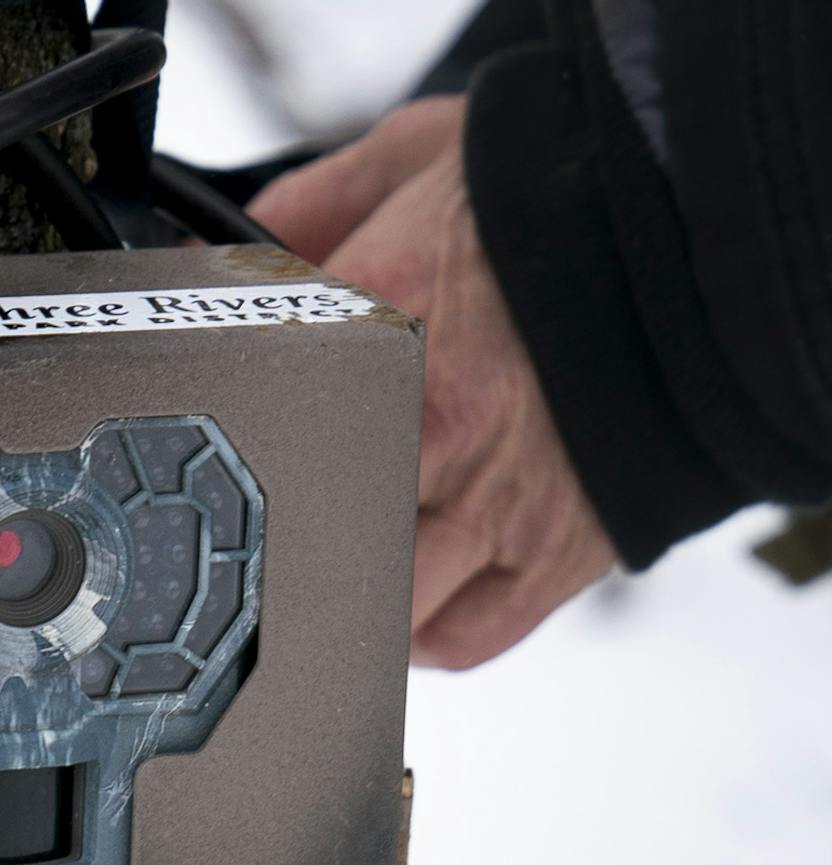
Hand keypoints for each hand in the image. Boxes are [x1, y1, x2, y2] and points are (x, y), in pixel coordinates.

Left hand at [249, 97, 617, 669]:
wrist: (707, 224)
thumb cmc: (560, 194)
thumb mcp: (414, 160)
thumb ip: (312, 208)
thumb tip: (232, 250)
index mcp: (377, 333)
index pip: (261, 414)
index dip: (232, 435)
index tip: (225, 442)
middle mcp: (432, 427)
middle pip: (310, 533)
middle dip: (284, 536)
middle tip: (274, 524)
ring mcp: (498, 500)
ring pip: (382, 607)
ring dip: (351, 597)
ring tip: (341, 570)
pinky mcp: (562, 551)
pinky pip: (468, 637)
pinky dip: (425, 637)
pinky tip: (410, 603)